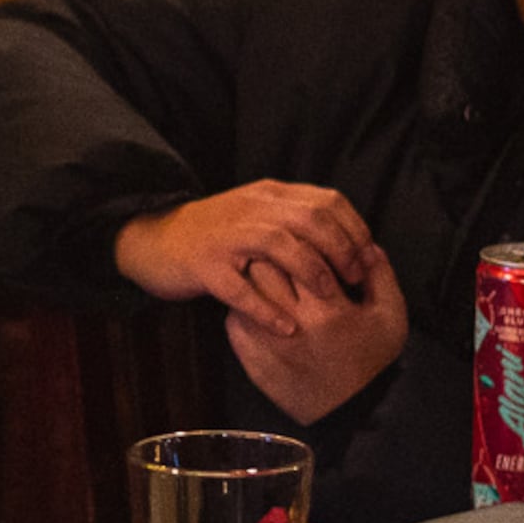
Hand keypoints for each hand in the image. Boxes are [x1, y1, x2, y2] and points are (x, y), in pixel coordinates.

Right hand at [113, 182, 383, 333]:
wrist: (154, 238)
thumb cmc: (215, 234)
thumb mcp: (256, 212)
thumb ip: (294, 218)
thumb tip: (345, 237)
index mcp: (269, 195)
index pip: (326, 200)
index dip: (354, 228)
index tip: (369, 256)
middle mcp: (251, 208)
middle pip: (310, 218)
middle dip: (341, 249)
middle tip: (356, 278)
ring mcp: (226, 236)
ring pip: (280, 245)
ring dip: (312, 272)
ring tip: (331, 298)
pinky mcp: (204, 265)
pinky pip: (240, 289)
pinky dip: (266, 309)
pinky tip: (286, 328)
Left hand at [227, 251, 410, 424]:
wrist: (354, 413)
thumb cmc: (373, 362)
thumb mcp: (391, 317)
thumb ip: (380, 276)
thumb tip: (366, 244)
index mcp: (330, 310)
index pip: (297, 254)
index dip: (298, 242)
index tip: (306, 245)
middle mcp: (293, 324)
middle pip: (262, 268)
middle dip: (272, 256)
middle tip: (282, 257)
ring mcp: (266, 344)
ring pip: (243, 293)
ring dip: (254, 282)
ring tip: (270, 283)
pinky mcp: (250, 360)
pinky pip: (232, 322)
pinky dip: (243, 310)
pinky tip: (261, 310)